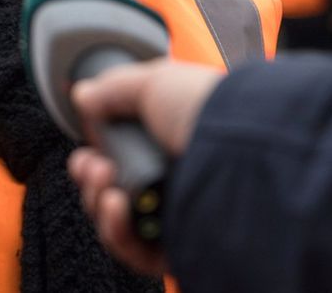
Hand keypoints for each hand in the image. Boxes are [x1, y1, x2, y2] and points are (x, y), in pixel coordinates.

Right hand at [66, 59, 223, 276]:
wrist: (246, 152)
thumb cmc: (210, 112)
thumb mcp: (154, 81)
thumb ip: (113, 89)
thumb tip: (84, 95)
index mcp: (172, 139)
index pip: (124, 154)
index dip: (97, 153)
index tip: (88, 148)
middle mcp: (176, 176)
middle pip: (113, 188)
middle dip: (91, 177)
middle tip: (92, 165)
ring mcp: (178, 213)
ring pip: (118, 221)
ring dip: (98, 201)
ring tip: (106, 185)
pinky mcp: (180, 246)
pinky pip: (135, 251)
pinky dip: (116, 230)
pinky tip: (116, 206)